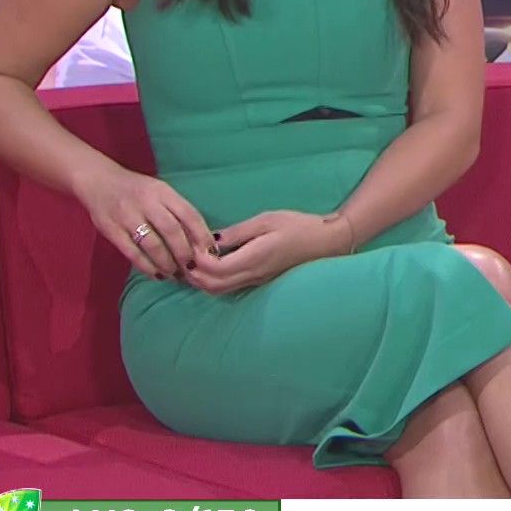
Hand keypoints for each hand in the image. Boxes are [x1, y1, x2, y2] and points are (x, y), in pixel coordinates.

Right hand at [73, 166, 217, 280]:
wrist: (98, 181)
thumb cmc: (137, 190)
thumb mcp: (160, 192)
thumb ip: (177, 211)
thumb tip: (199, 241)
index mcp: (162, 191)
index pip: (189, 214)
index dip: (202, 235)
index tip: (211, 252)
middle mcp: (146, 202)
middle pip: (172, 231)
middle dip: (185, 253)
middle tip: (192, 268)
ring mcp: (127, 216)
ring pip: (152, 245)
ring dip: (167, 263)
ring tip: (175, 274)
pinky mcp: (111, 230)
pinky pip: (132, 253)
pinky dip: (147, 266)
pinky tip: (157, 274)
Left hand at [188, 210, 345, 294]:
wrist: (327, 242)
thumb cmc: (299, 225)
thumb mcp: (267, 220)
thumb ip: (237, 232)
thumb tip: (211, 240)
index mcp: (254, 258)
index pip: (214, 268)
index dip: (197, 258)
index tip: (191, 242)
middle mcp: (252, 275)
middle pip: (212, 285)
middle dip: (193, 274)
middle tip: (182, 255)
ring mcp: (256, 281)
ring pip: (219, 290)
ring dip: (201, 280)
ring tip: (192, 262)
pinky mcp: (259, 281)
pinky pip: (229, 287)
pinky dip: (213, 281)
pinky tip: (209, 267)